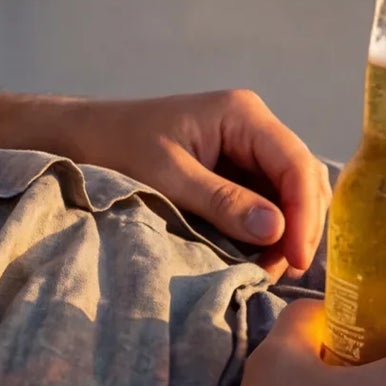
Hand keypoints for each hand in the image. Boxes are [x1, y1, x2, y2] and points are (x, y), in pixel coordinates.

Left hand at [0, 88, 330, 280]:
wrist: (81, 137)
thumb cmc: (118, 146)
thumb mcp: (168, 175)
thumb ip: (222, 202)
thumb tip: (278, 231)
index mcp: (242, 114)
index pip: (297, 164)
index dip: (305, 214)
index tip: (295, 259)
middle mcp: (253, 127)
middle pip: (302, 181)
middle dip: (299, 227)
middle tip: (281, 272)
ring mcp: (246, 149)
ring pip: (289, 196)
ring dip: (285, 233)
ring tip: (267, 270)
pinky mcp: (235, 171)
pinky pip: (267, 203)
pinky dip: (267, 232)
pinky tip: (256, 258)